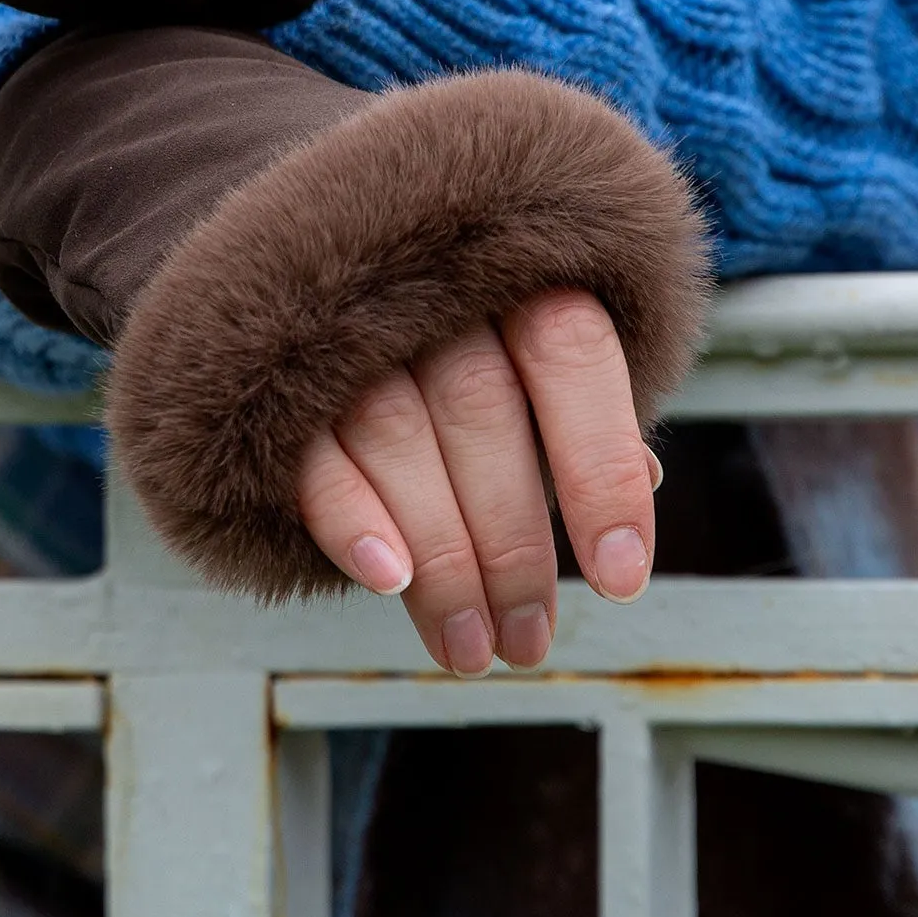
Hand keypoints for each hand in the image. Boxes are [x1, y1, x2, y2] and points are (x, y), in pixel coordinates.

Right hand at [296, 289, 659, 674]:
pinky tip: (388, 582)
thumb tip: (647, 479)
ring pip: (397, 437)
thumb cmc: (455, 332)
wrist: (312, 269)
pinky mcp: (270, 376)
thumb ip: (574, 405)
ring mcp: (340, 327)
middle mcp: (424, 287)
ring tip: (468, 648)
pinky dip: (351, 517)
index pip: (569, 357)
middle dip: (512, 546)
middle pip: (481, 411)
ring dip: (440, 558)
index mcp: (506, 268)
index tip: (622, 581)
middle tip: (528, 642)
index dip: (600, 470)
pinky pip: (311, 448)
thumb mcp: (527, 350)